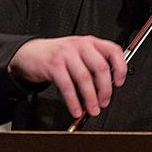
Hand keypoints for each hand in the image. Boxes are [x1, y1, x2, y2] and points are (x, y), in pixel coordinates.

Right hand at [8, 36, 125, 117]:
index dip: (120, 67)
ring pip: (85, 78)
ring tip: (92, 109)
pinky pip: (67, 86)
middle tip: (104, 102)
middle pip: (101, 67)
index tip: (120, 82)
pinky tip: (76, 109)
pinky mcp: (54, 65)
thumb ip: (93, 65)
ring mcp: (66, 54)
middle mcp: (80, 45)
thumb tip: (106, 88)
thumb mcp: (78, 53)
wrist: (31, 53)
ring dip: (90, 98)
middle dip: (105, 89)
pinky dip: (73, 102)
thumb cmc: (58, 55)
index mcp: (90, 42)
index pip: (113, 50)